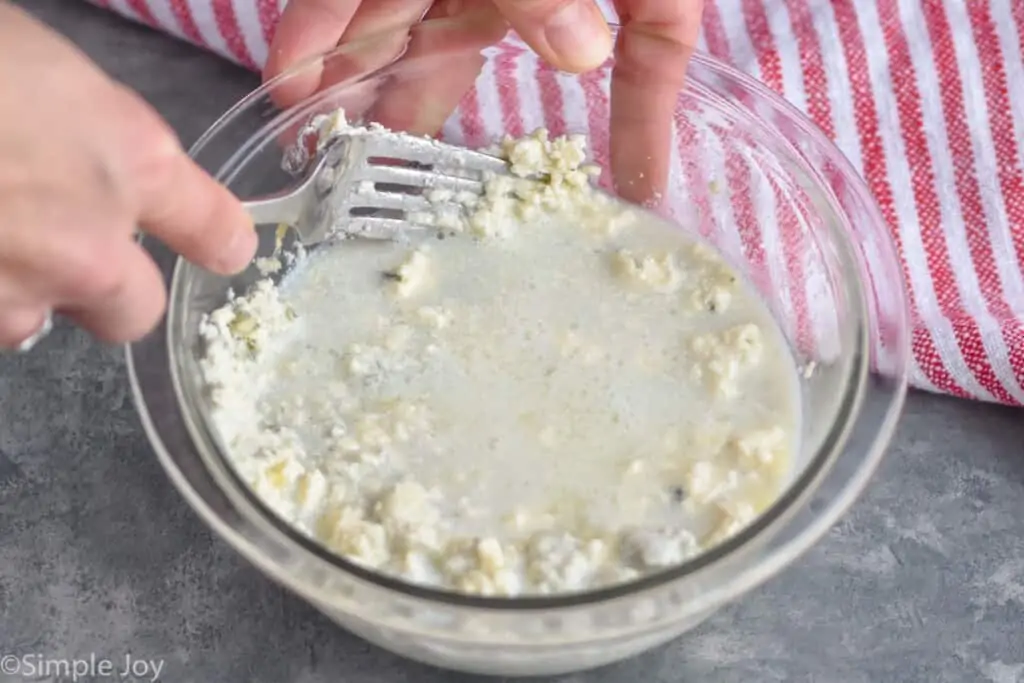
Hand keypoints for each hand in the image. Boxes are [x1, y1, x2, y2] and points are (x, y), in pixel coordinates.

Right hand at [0, 2, 256, 348]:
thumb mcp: (28, 61)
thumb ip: (70, 125)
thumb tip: (58, 147)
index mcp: (127, 159)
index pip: (210, 225)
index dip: (216, 238)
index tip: (223, 247)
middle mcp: (89, 244)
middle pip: (134, 311)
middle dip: (106, 292)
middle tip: (56, 251)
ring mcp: (13, 293)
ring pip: (33, 323)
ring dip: (8, 291)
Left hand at [266, 0, 702, 202]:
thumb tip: (583, 50)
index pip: (656, 46)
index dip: (649, 119)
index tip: (639, 186)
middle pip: (499, 44)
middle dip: (441, 113)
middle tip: (397, 188)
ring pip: (417, 16)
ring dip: (366, 76)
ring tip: (323, 142)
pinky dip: (324, 21)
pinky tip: (292, 71)